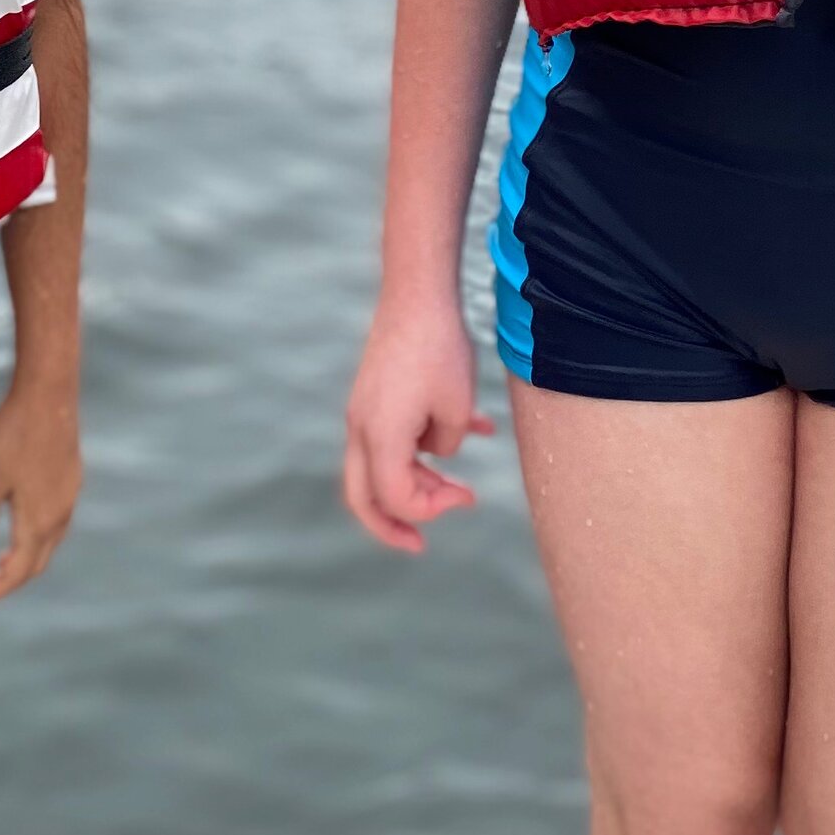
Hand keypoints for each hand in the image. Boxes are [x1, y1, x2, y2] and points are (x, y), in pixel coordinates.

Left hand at [0, 379, 80, 605]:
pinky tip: (18, 524)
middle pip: (36, 565)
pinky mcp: (71, 480)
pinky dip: (34, 538)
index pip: (16, 574)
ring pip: (48, 544)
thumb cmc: (10, 438)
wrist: (48, 394)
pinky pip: (55, 523)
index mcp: (38, 523)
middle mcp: (60, 516)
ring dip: (22, 560)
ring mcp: (70, 497)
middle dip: (7, 581)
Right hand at [343, 294, 492, 553]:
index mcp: (379, 436)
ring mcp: (364, 410)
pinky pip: (393, 434)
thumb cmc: (439, 347)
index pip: (394, 497)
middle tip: (419, 542)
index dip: (432, 509)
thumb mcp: (456, 406)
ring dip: (417, 481)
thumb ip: (446, 446)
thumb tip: (438, 453)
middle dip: (391, 524)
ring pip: (380, 466)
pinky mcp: (375, 394)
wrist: (417, 292)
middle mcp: (361, 427)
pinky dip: (422, 444)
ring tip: (458, 484)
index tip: (468, 495)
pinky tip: (473, 430)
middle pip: (362, 496)